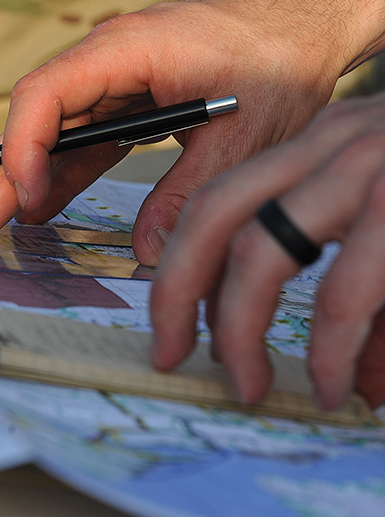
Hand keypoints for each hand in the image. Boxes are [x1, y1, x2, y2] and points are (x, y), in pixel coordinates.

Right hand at [0, 0, 345, 265]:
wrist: (314, 20)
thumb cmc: (283, 59)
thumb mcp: (243, 138)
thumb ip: (188, 195)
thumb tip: (147, 254)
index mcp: (125, 48)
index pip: (45, 93)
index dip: (24, 149)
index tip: (25, 200)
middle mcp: (108, 58)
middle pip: (38, 117)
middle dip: (2, 172)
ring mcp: (116, 77)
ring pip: (55, 130)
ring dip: (23, 176)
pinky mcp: (129, 97)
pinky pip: (86, 138)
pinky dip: (63, 172)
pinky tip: (38, 206)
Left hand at [151, 94, 384, 409]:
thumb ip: (371, 301)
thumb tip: (345, 378)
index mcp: (314, 146)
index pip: (213, 201)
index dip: (178, 267)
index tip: (167, 328)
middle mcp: (331, 146)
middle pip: (215, 216)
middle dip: (181, 293)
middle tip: (172, 356)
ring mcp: (373, 167)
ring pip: (266, 249)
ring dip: (243, 327)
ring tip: (251, 385)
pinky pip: (349, 285)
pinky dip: (327, 344)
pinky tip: (330, 383)